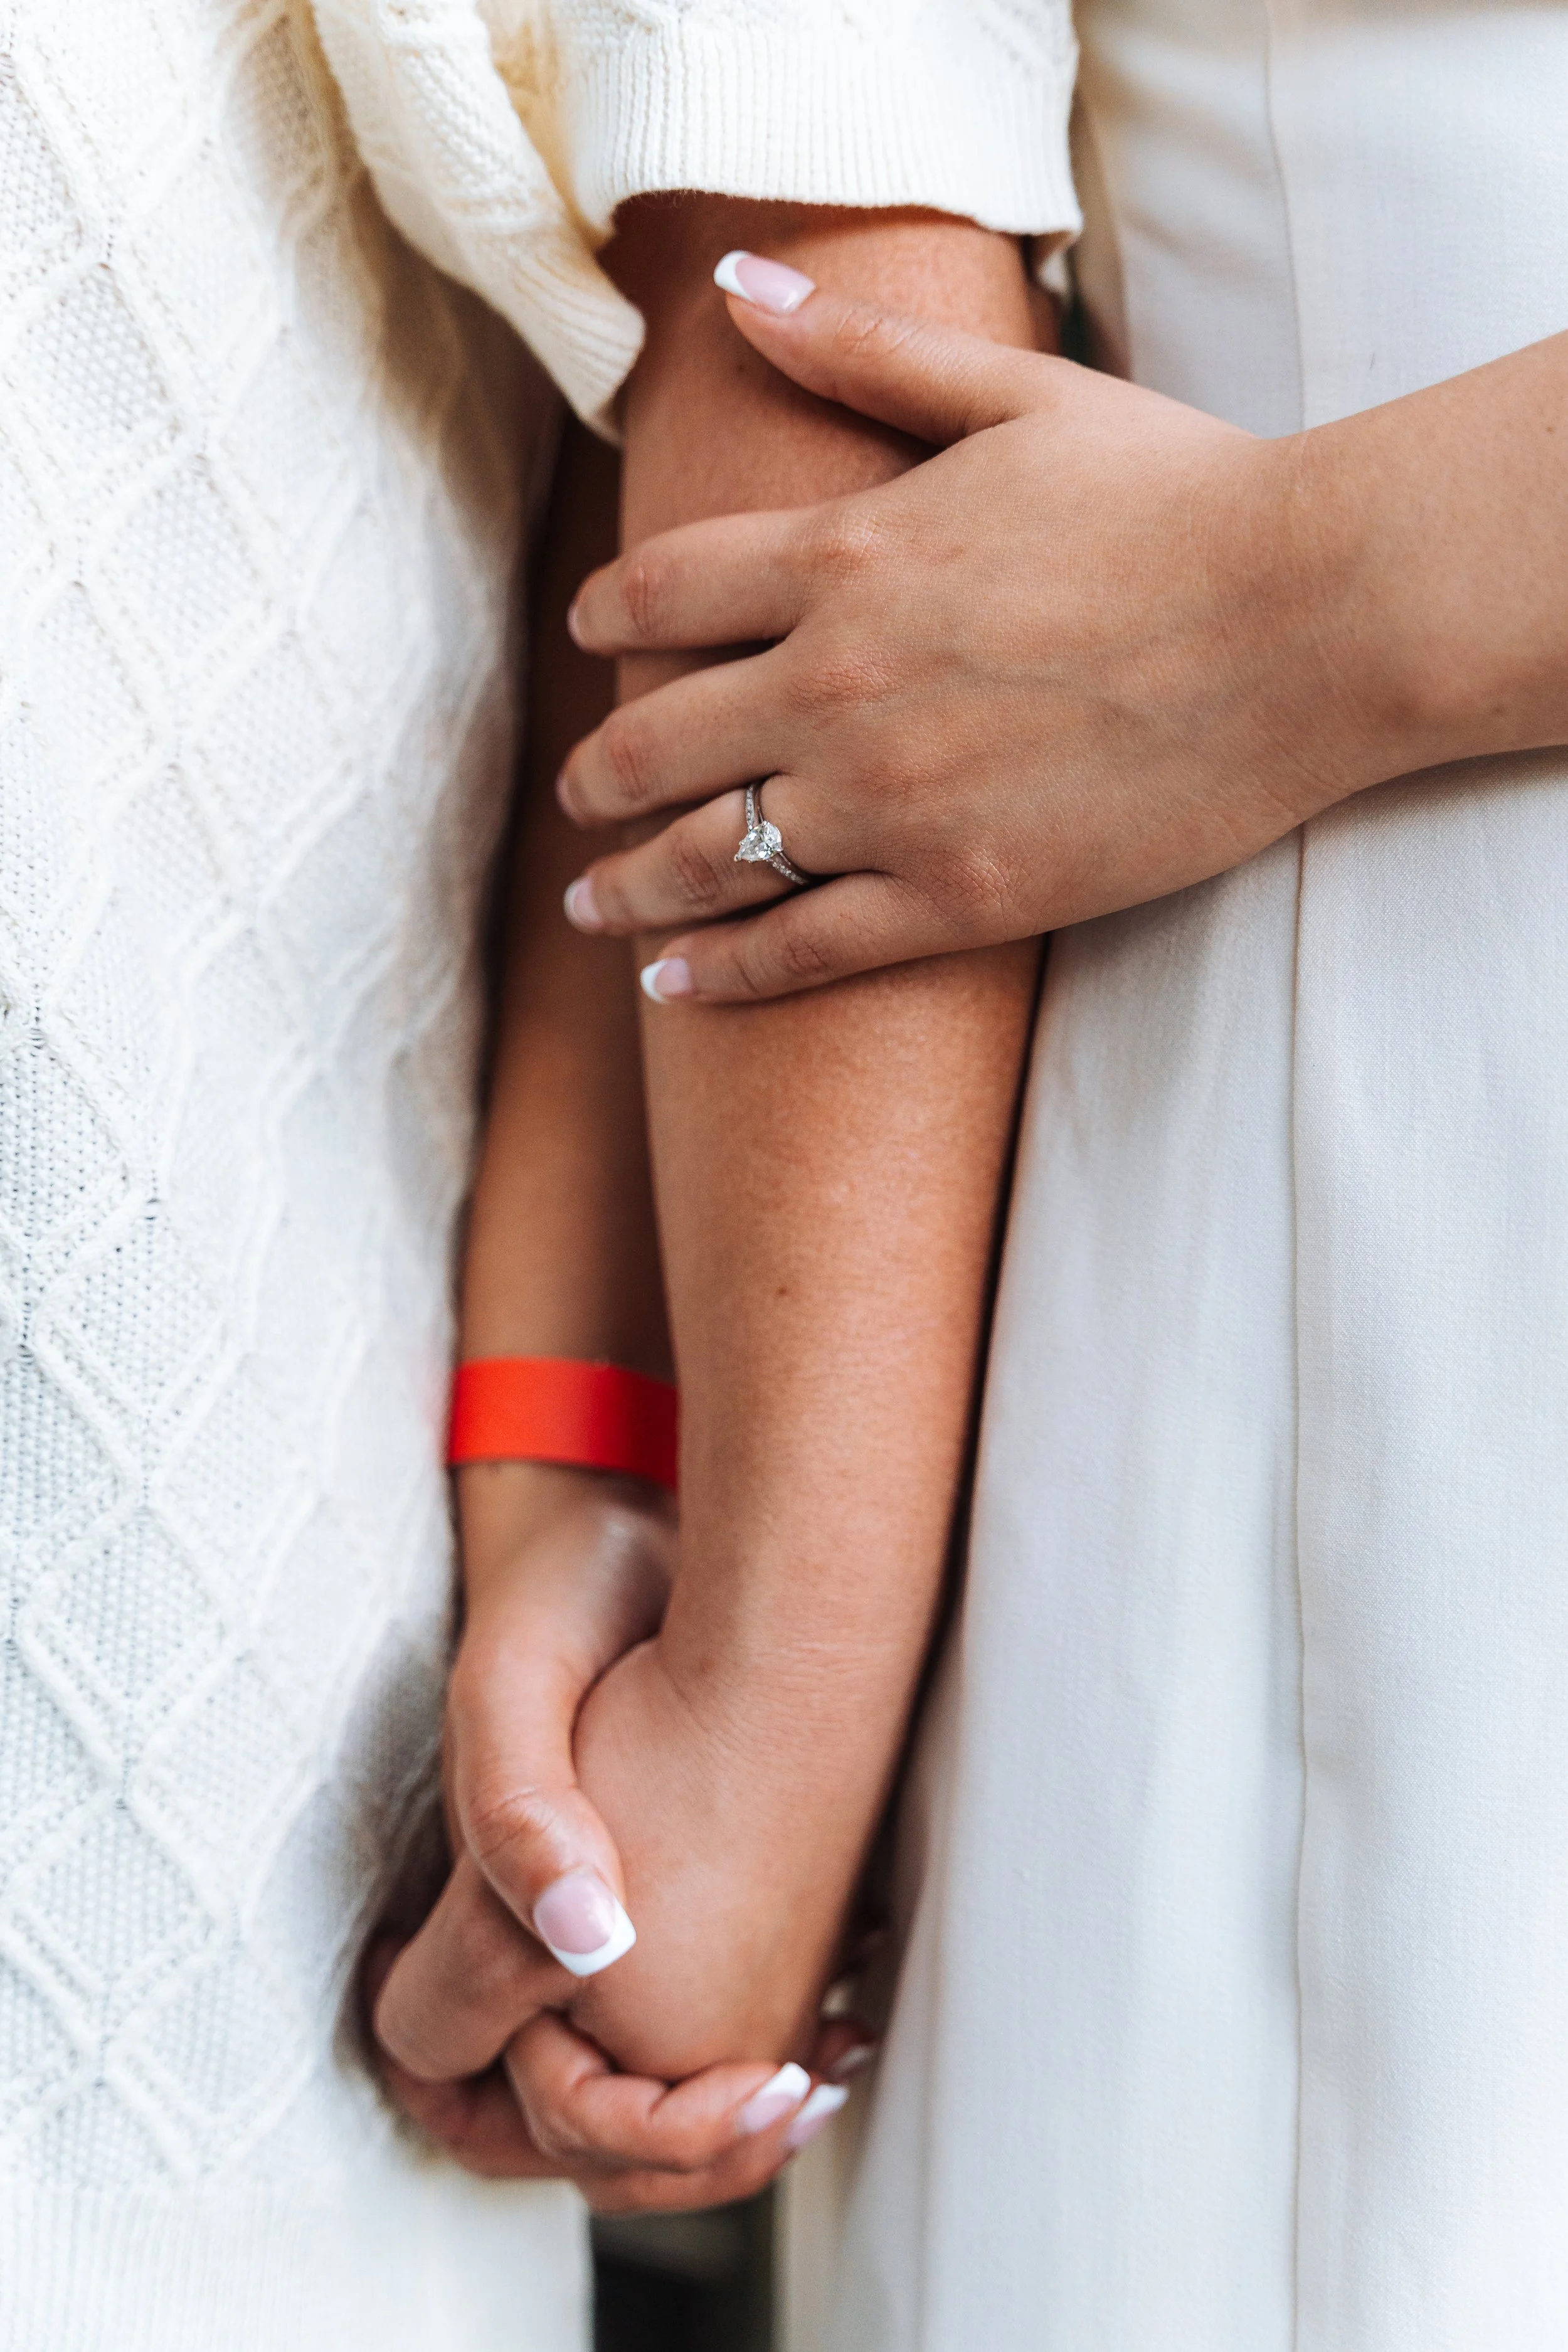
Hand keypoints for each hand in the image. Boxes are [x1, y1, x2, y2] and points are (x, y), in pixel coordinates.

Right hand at [370, 1466, 867, 2207]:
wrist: (632, 1533)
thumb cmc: (570, 1592)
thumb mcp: (517, 1677)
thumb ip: (517, 1814)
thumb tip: (587, 1945)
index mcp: (467, 1906)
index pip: (462, 2082)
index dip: (590, 2116)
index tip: (734, 2081)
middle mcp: (520, 1944)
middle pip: (549, 2134)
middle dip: (676, 2158)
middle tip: (799, 2100)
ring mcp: (579, 1936)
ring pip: (620, 2102)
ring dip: (716, 2130)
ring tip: (828, 2074)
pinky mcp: (647, 1911)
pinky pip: (675, 2042)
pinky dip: (746, 2065)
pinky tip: (843, 2024)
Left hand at [557, 259, 1405, 997]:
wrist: (1309, 621)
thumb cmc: (1180, 498)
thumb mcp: (1017, 395)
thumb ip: (866, 353)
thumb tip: (740, 289)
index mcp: (845, 556)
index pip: (661, 593)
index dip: (604, 615)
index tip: (586, 632)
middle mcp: (836, 685)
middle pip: (652, 741)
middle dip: (596, 774)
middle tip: (577, 794)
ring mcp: (890, 804)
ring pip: (703, 861)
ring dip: (627, 887)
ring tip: (592, 906)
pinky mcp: (957, 896)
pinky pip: (799, 949)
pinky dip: (720, 972)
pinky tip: (674, 985)